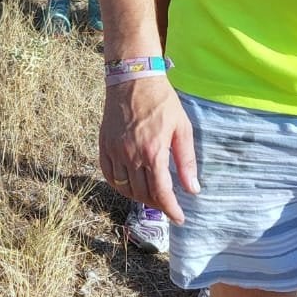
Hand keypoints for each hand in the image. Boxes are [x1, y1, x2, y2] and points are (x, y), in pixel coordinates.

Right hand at [99, 74, 198, 220]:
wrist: (132, 79)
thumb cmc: (161, 102)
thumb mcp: (181, 128)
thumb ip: (187, 161)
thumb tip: (192, 189)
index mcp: (153, 152)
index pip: (161, 192)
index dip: (171, 209)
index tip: (179, 218)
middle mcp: (131, 155)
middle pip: (142, 193)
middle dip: (157, 204)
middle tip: (168, 205)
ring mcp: (115, 151)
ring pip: (124, 187)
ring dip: (139, 197)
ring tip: (151, 196)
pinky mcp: (104, 145)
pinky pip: (108, 175)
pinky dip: (119, 185)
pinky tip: (129, 185)